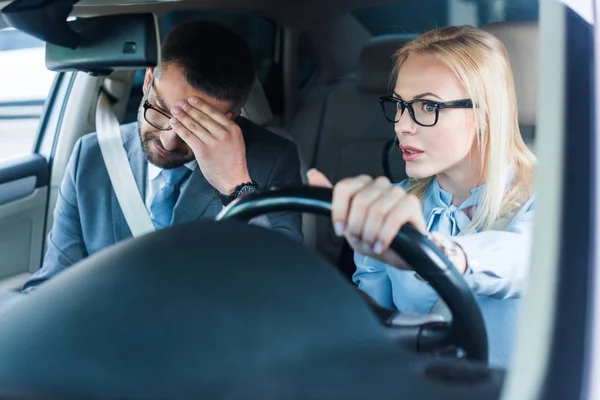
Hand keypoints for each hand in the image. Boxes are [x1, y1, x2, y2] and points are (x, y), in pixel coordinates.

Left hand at [169, 97, 250, 194]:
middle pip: (202, 117)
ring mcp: (213, 142)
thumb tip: (225, 114)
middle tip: (179, 102)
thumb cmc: (234, 162)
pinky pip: (188, 136)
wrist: (234, 179)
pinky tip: (174, 123)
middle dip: (188, 108)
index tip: (192, 100)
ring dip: (182, 116)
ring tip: (174, 110)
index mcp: (233, 129)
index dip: (201, 104)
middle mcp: (224, 134)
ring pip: (194, 125)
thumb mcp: (237, 141)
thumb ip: (229, 128)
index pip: (215, 112)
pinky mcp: (203, 151)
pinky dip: (179, 128)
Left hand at [308, 169, 424, 268]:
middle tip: (360, 241)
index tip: (340, 230)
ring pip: (376, 210)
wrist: (397, 254)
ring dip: (370, 234)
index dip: (340, 212)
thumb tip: (313, 174)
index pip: (345, 187)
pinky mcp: (412, 204)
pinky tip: (381, 246)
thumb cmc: (372, 236)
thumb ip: (330, 199)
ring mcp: (397, 192)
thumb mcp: (347, 223)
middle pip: (360, 201)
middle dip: (357, 227)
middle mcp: (380, 184)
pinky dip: (384, 235)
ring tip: (371, 244)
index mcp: (362, 184)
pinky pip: (394, 217)